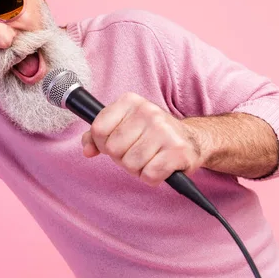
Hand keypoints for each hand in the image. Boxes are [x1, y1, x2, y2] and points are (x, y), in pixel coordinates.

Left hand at [81, 92, 206, 185]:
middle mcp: (148, 111)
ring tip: (149, 159)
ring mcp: (164, 130)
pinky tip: (160, 167)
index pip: (98, 130)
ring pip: (131, 164)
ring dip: (138, 169)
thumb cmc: (150, 134)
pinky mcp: (178, 151)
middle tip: (137, 152)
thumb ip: (97, 136)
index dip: (103, 144)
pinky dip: (152, 177)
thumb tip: (87, 150)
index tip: (117, 143)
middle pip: (113, 150)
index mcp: (130, 101)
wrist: (192, 139)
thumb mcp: (122, 125)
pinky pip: (149, 175)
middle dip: (122, 158)